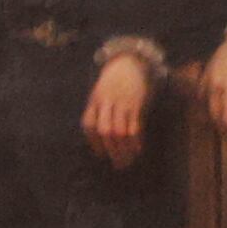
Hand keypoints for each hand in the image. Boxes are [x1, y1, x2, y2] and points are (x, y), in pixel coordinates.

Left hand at [87, 49, 155, 169]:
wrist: (128, 62)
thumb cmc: (112, 83)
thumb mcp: (100, 95)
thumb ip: (98, 113)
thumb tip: (102, 140)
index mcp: (94, 102)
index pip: (89, 125)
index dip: (94, 142)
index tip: (100, 155)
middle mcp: (106, 103)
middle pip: (105, 131)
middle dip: (110, 150)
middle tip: (117, 165)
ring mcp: (121, 103)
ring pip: (120, 131)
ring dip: (124, 149)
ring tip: (128, 161)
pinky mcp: (136, 103)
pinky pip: (135, 125)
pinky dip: (136, 139)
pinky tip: (138, 148)